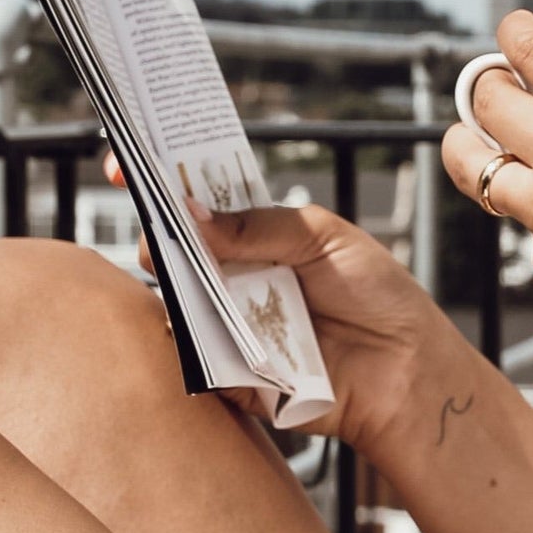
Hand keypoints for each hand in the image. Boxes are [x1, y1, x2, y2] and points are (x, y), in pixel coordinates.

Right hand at [102, 149, 444, 452]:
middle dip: (156, 229)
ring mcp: (228, 324)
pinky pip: (194, 356)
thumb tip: (190, 211)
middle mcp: (234, 277)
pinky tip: (196, 322)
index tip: (126, 160)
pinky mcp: (230, 373)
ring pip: (175, 300)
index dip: (161, 179)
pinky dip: (188, 338)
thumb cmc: (376, 294)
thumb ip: (258, 225)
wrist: (405, 367)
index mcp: (256, 236)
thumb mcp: (324, 238)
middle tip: (157, 220)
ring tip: (178, 265)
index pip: (198, 201)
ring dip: (170, 282)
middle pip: (174, 249)